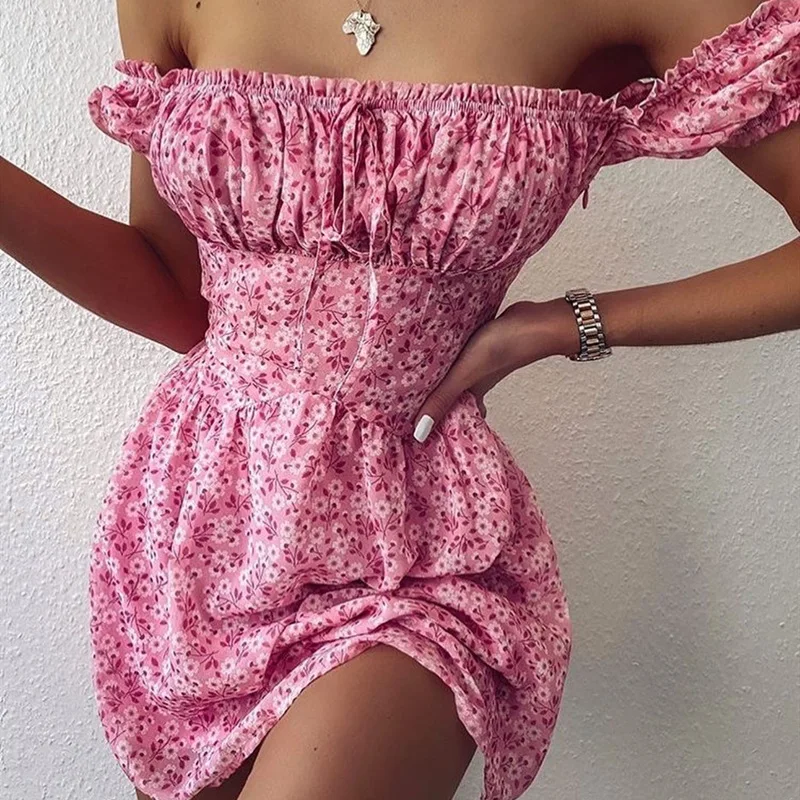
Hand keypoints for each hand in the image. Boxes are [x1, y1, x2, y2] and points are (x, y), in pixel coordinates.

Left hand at [412, 298, 576, 441]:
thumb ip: (442, 399)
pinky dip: (450, 359)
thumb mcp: (465, 374)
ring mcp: (480, 363)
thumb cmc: (501, 348)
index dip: (435, 424)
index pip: (451, 416)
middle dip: (433, 400)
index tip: (414, 431)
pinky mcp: (482, 344)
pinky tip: (437, 350)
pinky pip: (461, 357)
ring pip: (456, 376)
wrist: (534, 320)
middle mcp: (475, 382)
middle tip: (408, 404)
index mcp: (471, 394)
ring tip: (414, 378)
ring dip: (441, 378)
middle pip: (452, 396)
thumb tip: (419, 433)